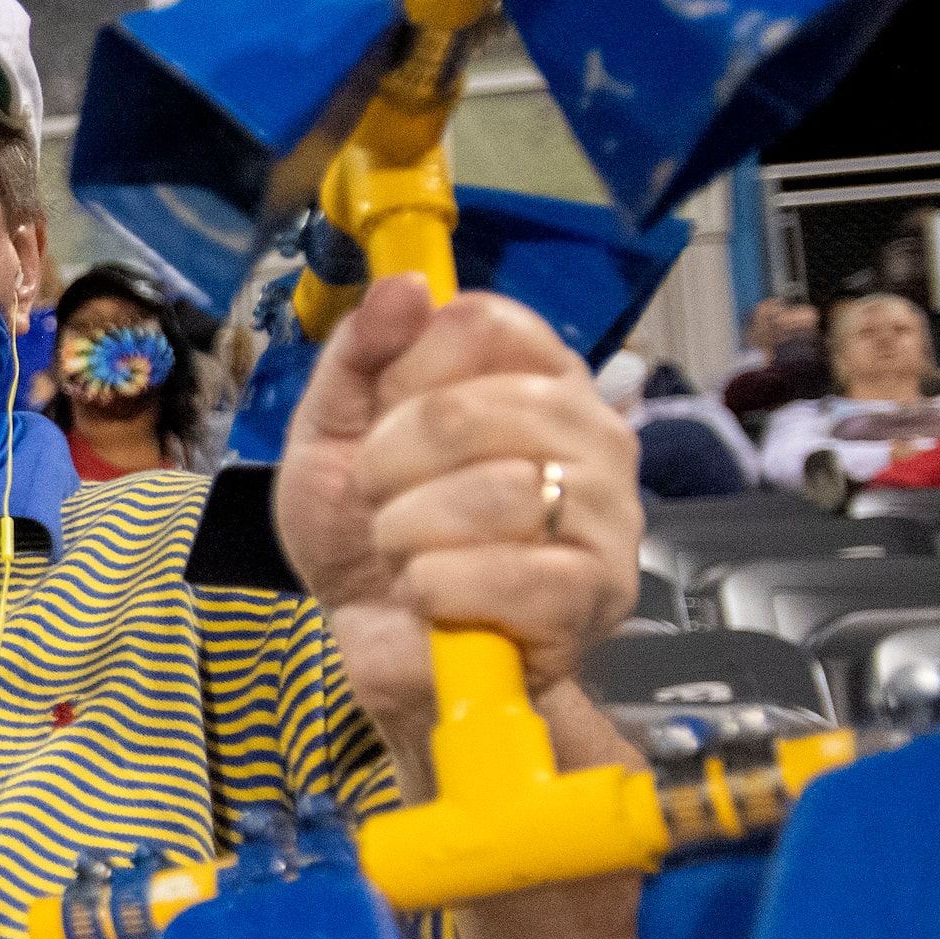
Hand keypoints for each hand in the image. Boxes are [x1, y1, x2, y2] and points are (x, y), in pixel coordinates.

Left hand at [275, 280, 640, 728]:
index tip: (380, 421)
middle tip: (381, 501)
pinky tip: (430, 596)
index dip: (406, 372)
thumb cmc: (372, 539)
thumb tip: (405, 286)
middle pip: (475, 408)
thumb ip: (358, 355)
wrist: (391, 652)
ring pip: (495, 493)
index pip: (483, 322)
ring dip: (407, 532)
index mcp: (535, 377)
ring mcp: (607, 515)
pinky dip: (435, 588)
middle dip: (390, 464)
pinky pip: (505, 575)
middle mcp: (591, 432)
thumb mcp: (332, 436)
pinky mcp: (597, 594)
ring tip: (404, 553)